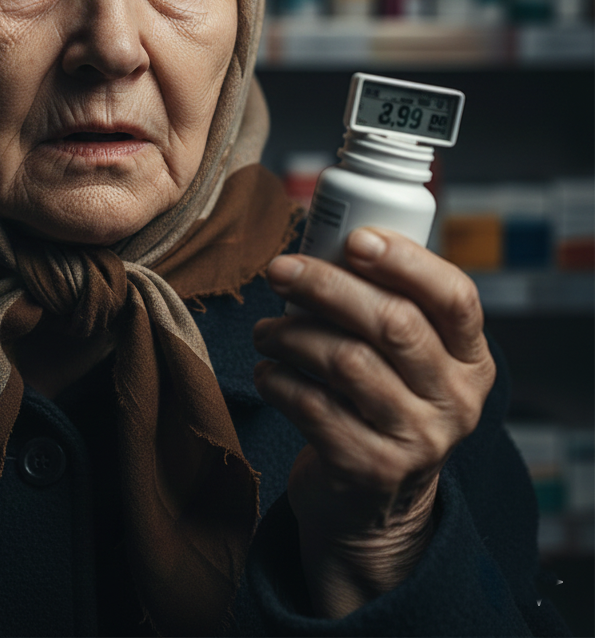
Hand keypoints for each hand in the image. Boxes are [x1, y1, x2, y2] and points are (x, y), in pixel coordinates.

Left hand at [252, 227, 496, 617]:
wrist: (372, 502)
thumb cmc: (378, 399)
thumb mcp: (407, 359)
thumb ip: (387, 304)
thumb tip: (326, 234)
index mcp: (470, 359)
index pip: (456, 297)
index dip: (406, 260)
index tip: (355, 237)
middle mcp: (456, 401)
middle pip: (392, 323)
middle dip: (326, 285)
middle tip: (279, 269)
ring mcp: (417, 440)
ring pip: (345, 361)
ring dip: (290, 334)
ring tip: (266, 330)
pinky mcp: (370, 468)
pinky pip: (311, 405)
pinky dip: (277, 378)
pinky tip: (268, 370)